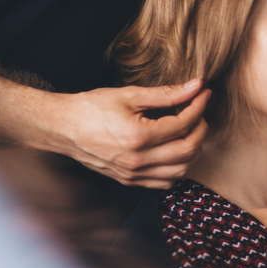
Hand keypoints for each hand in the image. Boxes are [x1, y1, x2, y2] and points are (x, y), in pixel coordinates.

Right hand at [0, 62, 209, 189]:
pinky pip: (163, 182)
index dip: (198, 107)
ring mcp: (132, 175)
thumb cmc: (91, 108)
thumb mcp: (129, 94)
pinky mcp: (128, 181)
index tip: (204, 92)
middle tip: (199, 110)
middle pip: (188, 150)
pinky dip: (177, 168)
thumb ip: (166, 93)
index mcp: (138, 137)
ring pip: (179, 171)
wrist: (62, 128)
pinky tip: (174, 149)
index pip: (182, 124)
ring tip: (189, 129)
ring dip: (192, 150)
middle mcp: (137, 161)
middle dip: (201, 129)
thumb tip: (196, 86)